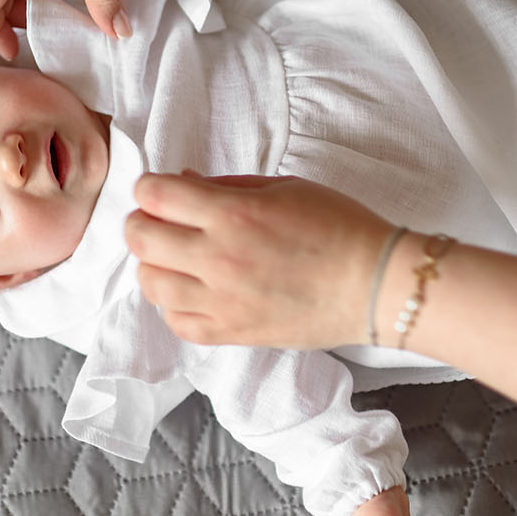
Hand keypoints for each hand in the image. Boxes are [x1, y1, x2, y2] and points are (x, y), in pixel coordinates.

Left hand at [125, 173, 396, 347]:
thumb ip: (225, 186)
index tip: (159, 189)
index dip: (149, 187)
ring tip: (173, 257)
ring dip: (153, 264)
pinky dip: (173, 305)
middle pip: (141, 238)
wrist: (375, 285)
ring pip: (150, 283)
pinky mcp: (231, 333)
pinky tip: (192, 291)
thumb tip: (182, 183)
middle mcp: (220, 258)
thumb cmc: (338, 227)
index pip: (155, 195)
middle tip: (159, 220)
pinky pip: (176, 322)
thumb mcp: (283, 187)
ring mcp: (222, 301)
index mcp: (233, 214)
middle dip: (142, 222)